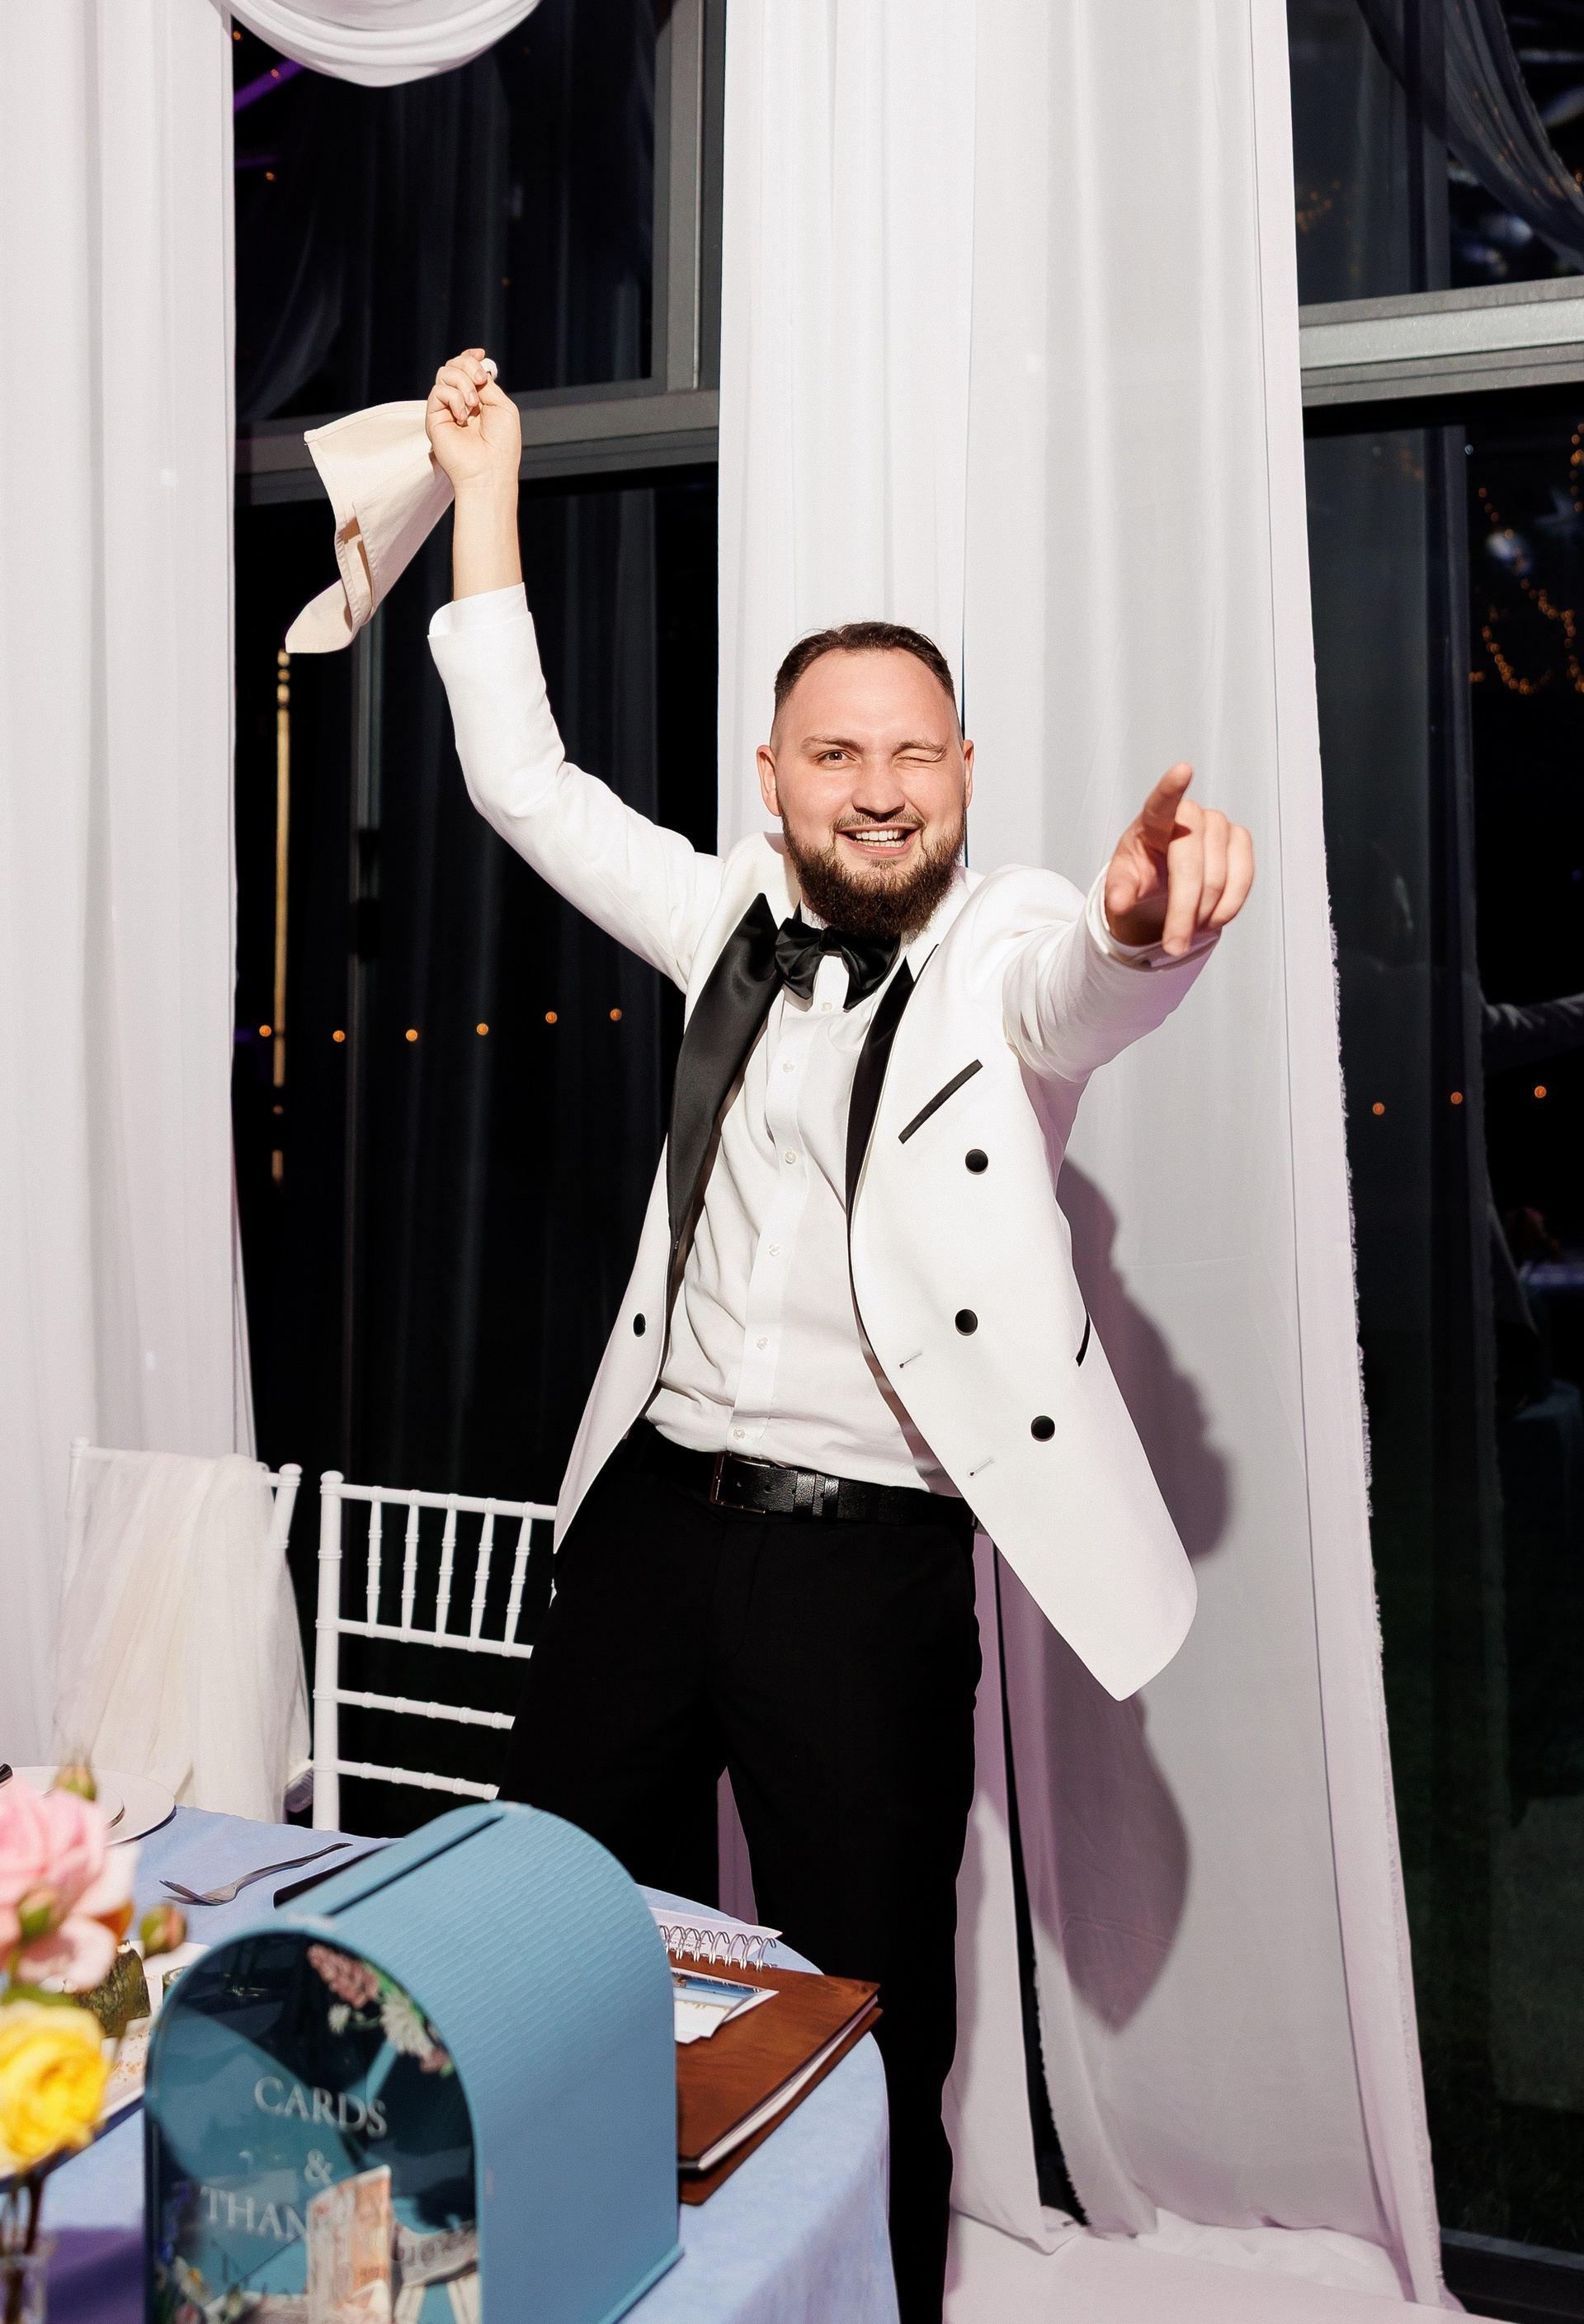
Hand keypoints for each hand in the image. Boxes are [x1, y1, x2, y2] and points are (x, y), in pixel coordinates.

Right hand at [425, 349, 520, 490]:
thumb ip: (487, 384)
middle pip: (454, 365)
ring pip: (444, 373)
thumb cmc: (501, 445)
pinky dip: (453, 398)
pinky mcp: (434, 417)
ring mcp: (447, 409)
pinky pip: (438, 391)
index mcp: (478, 399)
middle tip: (480, 381)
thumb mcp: (502, 406)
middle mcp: (461, 402)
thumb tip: (476, 369)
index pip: (467, 369)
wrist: (489, 470)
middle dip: (468, 365)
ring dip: (462, 382)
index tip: (480, 355)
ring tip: (474, 404)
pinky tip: (462, 416)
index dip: (471, 358)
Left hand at [1103, 763, 1253, 956]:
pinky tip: (1212, 921)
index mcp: (1152, 821)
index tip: (1183, 769)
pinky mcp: (1240, 841)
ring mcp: (1218, 825)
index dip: (1172, 787)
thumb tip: (1118, 904)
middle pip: (1190, 862)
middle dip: (1183, 910)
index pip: (1162, 801)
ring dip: (1204, 912)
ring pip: (1219, 874)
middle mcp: (1189, 816)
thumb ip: (1118, 891)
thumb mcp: (1122, 885)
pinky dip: (1229, 906)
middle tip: (1174, 946)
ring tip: (1188, 931)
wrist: (1164, 883)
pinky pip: (1244, 876)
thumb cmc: (1140, 874)